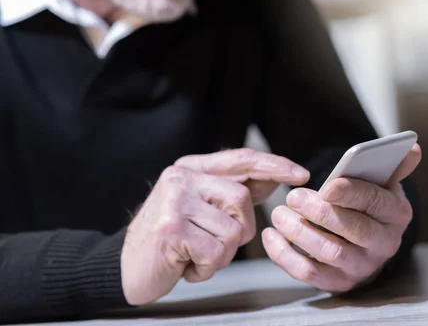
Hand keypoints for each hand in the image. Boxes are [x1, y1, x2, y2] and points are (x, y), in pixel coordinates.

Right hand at [121, 149, 309, 304]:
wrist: (126, 268)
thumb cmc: (170, 239)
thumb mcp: (202, 209)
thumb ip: (235, 192)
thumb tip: (274, 178)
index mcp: (191, 168)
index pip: (241, 159)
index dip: (274, 164)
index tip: (301, 173)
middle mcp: (182, 178)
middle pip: (242, 199)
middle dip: (239, 230)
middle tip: (213, 244)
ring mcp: (175, 201)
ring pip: (232, 230)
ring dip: (221, 255)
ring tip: (196, 254)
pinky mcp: (171, 228)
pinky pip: (216, 253)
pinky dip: (207, 269)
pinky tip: (186, 265)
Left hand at [262, 144, 420, 291]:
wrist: (366, 242)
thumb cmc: (369, 205)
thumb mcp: (383, 184)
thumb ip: (393, 166)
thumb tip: (413, 148)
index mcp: (397, 215)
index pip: (376, 203)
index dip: (351, 194)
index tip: (327, 185)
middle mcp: (384, 244)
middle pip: (354, 231)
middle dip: (321, 213)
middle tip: (293, 197)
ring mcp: (361, 267)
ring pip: (330, 253)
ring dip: (300, 233)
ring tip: (279, 213)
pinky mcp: (338, 282)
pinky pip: (309, 273)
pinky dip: (285, 256)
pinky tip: (270, 235)